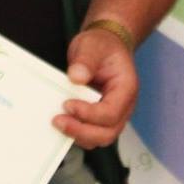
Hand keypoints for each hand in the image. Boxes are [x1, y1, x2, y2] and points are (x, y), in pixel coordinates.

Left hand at [54, 26, 137, 147]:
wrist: (105, 46)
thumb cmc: (103, 46)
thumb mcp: (92, 45)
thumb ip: (85, 60)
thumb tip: (76, 77)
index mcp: (126, 88)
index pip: (111, 113)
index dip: (88, 114)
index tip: (68, 104)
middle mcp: (123, 106)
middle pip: (108, 133)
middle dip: (81, 131)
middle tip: (58, 121)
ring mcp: (114, 114)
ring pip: (100, 138)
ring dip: (79, 135)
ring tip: (59, 122)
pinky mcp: (101, 118)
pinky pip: (92, 134)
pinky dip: (78, 132)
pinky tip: (64, 121)